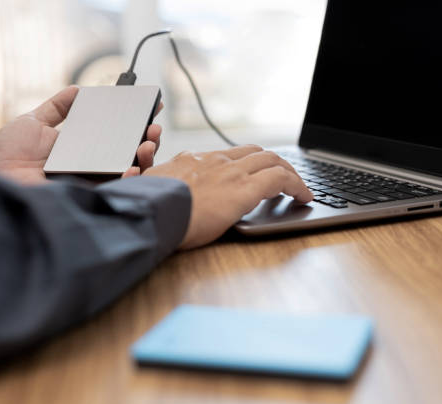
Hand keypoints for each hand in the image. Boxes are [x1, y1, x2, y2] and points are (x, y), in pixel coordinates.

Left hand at [0, 86, 161, 184]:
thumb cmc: (9, 152)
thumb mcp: (33, 122)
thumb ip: (56, 108)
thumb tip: (77, 89)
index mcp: (82, 147)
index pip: (117, 135)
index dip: (136, 124)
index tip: (151, 107)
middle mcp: (91, 165)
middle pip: (129, 155)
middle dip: (147, 141)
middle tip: (153, 128)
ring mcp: (90, 181)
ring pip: (127, 173)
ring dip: (144, 159)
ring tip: (147, 144)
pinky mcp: (85, 196)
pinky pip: (112, 190)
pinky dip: (126, 180)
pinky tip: (131, 169)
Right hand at [143, 145, 313, 248]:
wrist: (149, 213)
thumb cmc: (146, 207)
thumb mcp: (144, 188)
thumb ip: (148, 179)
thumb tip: (138, 176)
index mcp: (192, 160)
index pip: (227, 155)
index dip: (246, 162)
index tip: (252, 172)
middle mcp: (214, 161)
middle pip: (254, 152)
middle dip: (273, 162)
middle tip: (284, 175)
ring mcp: (230, 173)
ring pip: (272, 160)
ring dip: (289, 171)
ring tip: (298, 186)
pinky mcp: (244, 189)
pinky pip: (281, 179)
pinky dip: (297, 185)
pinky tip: (304, 197)